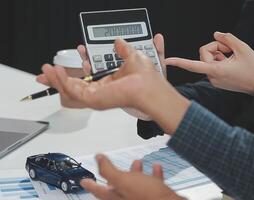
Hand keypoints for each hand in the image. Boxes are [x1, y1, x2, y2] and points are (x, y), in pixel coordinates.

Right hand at [40, 38, 189, 133]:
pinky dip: (63, 81)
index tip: (64, 66)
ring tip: (47, 69)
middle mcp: (101, 92)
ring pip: (70, 90)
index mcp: (108, 84)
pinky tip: (57, 72)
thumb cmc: (145, 77)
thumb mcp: (132, 57)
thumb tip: (119, 42)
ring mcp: (96, 97)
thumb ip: (123, 50)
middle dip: (59, 79)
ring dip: (57, 79)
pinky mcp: (93, 99)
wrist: (149, 86)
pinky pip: (73, 91)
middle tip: (48, 71)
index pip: (85, 80)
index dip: (73, 73)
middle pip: (74, 87)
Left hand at [80, 155, 184, 199]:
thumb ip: (108, 170)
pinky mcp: (154, 198)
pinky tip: (156, 168)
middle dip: (115, 176)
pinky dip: (153, 176)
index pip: (98, 190)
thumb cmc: (147, 197)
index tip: (83, 181)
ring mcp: (141, 199)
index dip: (90, 184)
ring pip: (135, 185)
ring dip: (136, 173)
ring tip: (138, 162)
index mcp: (115, 198)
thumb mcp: (123, 180)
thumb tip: (97, 158)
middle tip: (112, 168)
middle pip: (116, 188)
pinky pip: (151, 186)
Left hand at [166, 32, 253, 94]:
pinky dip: (220, 60)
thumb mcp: (243, 49)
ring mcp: (214, 79)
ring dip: (219, 53)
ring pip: (209, 58)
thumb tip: (216, 34)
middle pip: (204, 54)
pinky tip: (231, 62)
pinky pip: (213, 64)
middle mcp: (212, 77)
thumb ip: (228, 38)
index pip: (193, 65)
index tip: (168, 61)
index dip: (180, 62)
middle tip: (230, 49)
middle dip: (215, 47)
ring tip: (233, 57)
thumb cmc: (253, 69)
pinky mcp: (217, 80)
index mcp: (216, 71)